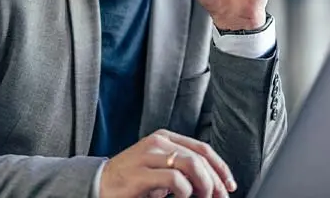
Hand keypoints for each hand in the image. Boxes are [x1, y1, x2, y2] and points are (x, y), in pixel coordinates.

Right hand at [99, 129, 236, 197]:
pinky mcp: (141, 173)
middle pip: (200, 157)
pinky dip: (186, 192)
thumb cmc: (131, 181)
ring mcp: (148, 155)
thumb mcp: (159, 169)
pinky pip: (175, 179)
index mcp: (164, 138)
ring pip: (192, 164)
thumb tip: (212, 182)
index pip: (202, 148)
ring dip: (205, 185)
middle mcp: (157, 142)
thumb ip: (182, 168)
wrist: (98, 186)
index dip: (221, 167)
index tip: (230, 185)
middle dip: (216, 181)